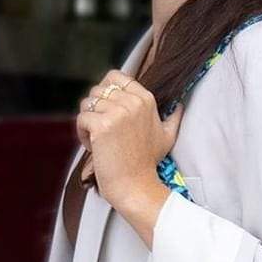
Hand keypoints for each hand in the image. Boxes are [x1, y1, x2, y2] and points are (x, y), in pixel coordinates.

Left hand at [75, 71, 183, 206]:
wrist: (136, 185)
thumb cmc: (148, 163)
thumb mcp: (168, 136)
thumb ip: (174, 118)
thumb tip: (181, 106)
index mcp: (146, 98)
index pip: (115, 76)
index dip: (105, 92)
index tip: (107, 112)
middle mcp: (132, 101)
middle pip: (97, 90)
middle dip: (94, 110)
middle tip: (103, 132)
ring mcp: (117, 112)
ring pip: (87, 103)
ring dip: (87, 123)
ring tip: (99, 141)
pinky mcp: (102, 125)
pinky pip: (81, 118)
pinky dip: (82, 134)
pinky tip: (94, 147)